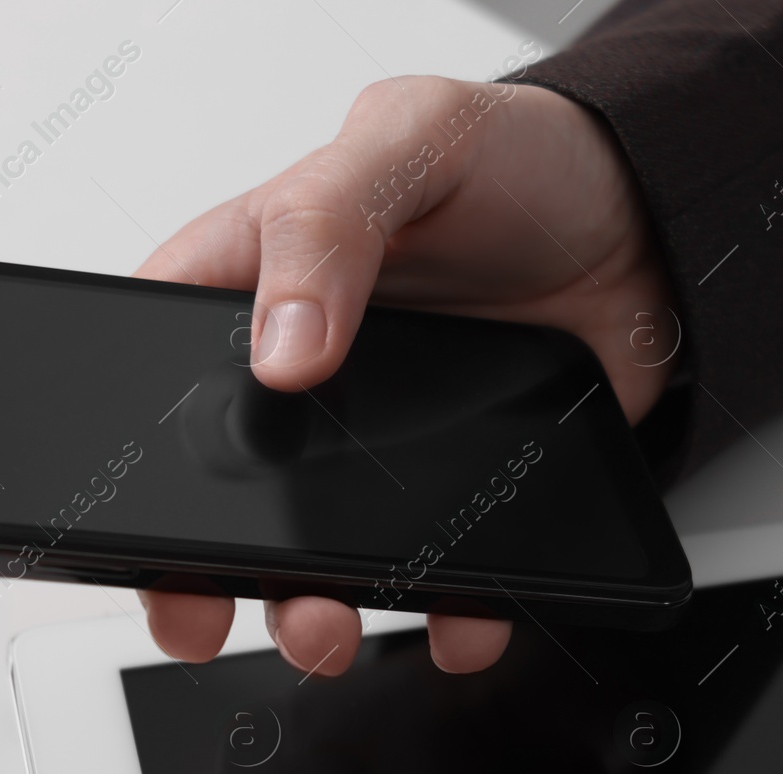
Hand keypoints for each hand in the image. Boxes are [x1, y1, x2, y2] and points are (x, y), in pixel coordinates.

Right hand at [136, 75, 675, 675]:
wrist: (650, 220)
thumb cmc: (520, 158)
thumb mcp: (409, 140)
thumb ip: (328, 224)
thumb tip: (281, 346)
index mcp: (260, 278)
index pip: (158, 366)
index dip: (132, 447)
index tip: (135, 517)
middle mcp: (307, 373)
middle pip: (221, 490)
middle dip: (205, 568)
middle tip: (208, 610)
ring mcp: (380, 439)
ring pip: (315, 551)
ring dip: (310, 608)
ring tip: (327, 625)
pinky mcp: (458, 483)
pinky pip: (439, 572)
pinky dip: (447, 613)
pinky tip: (457, 619)